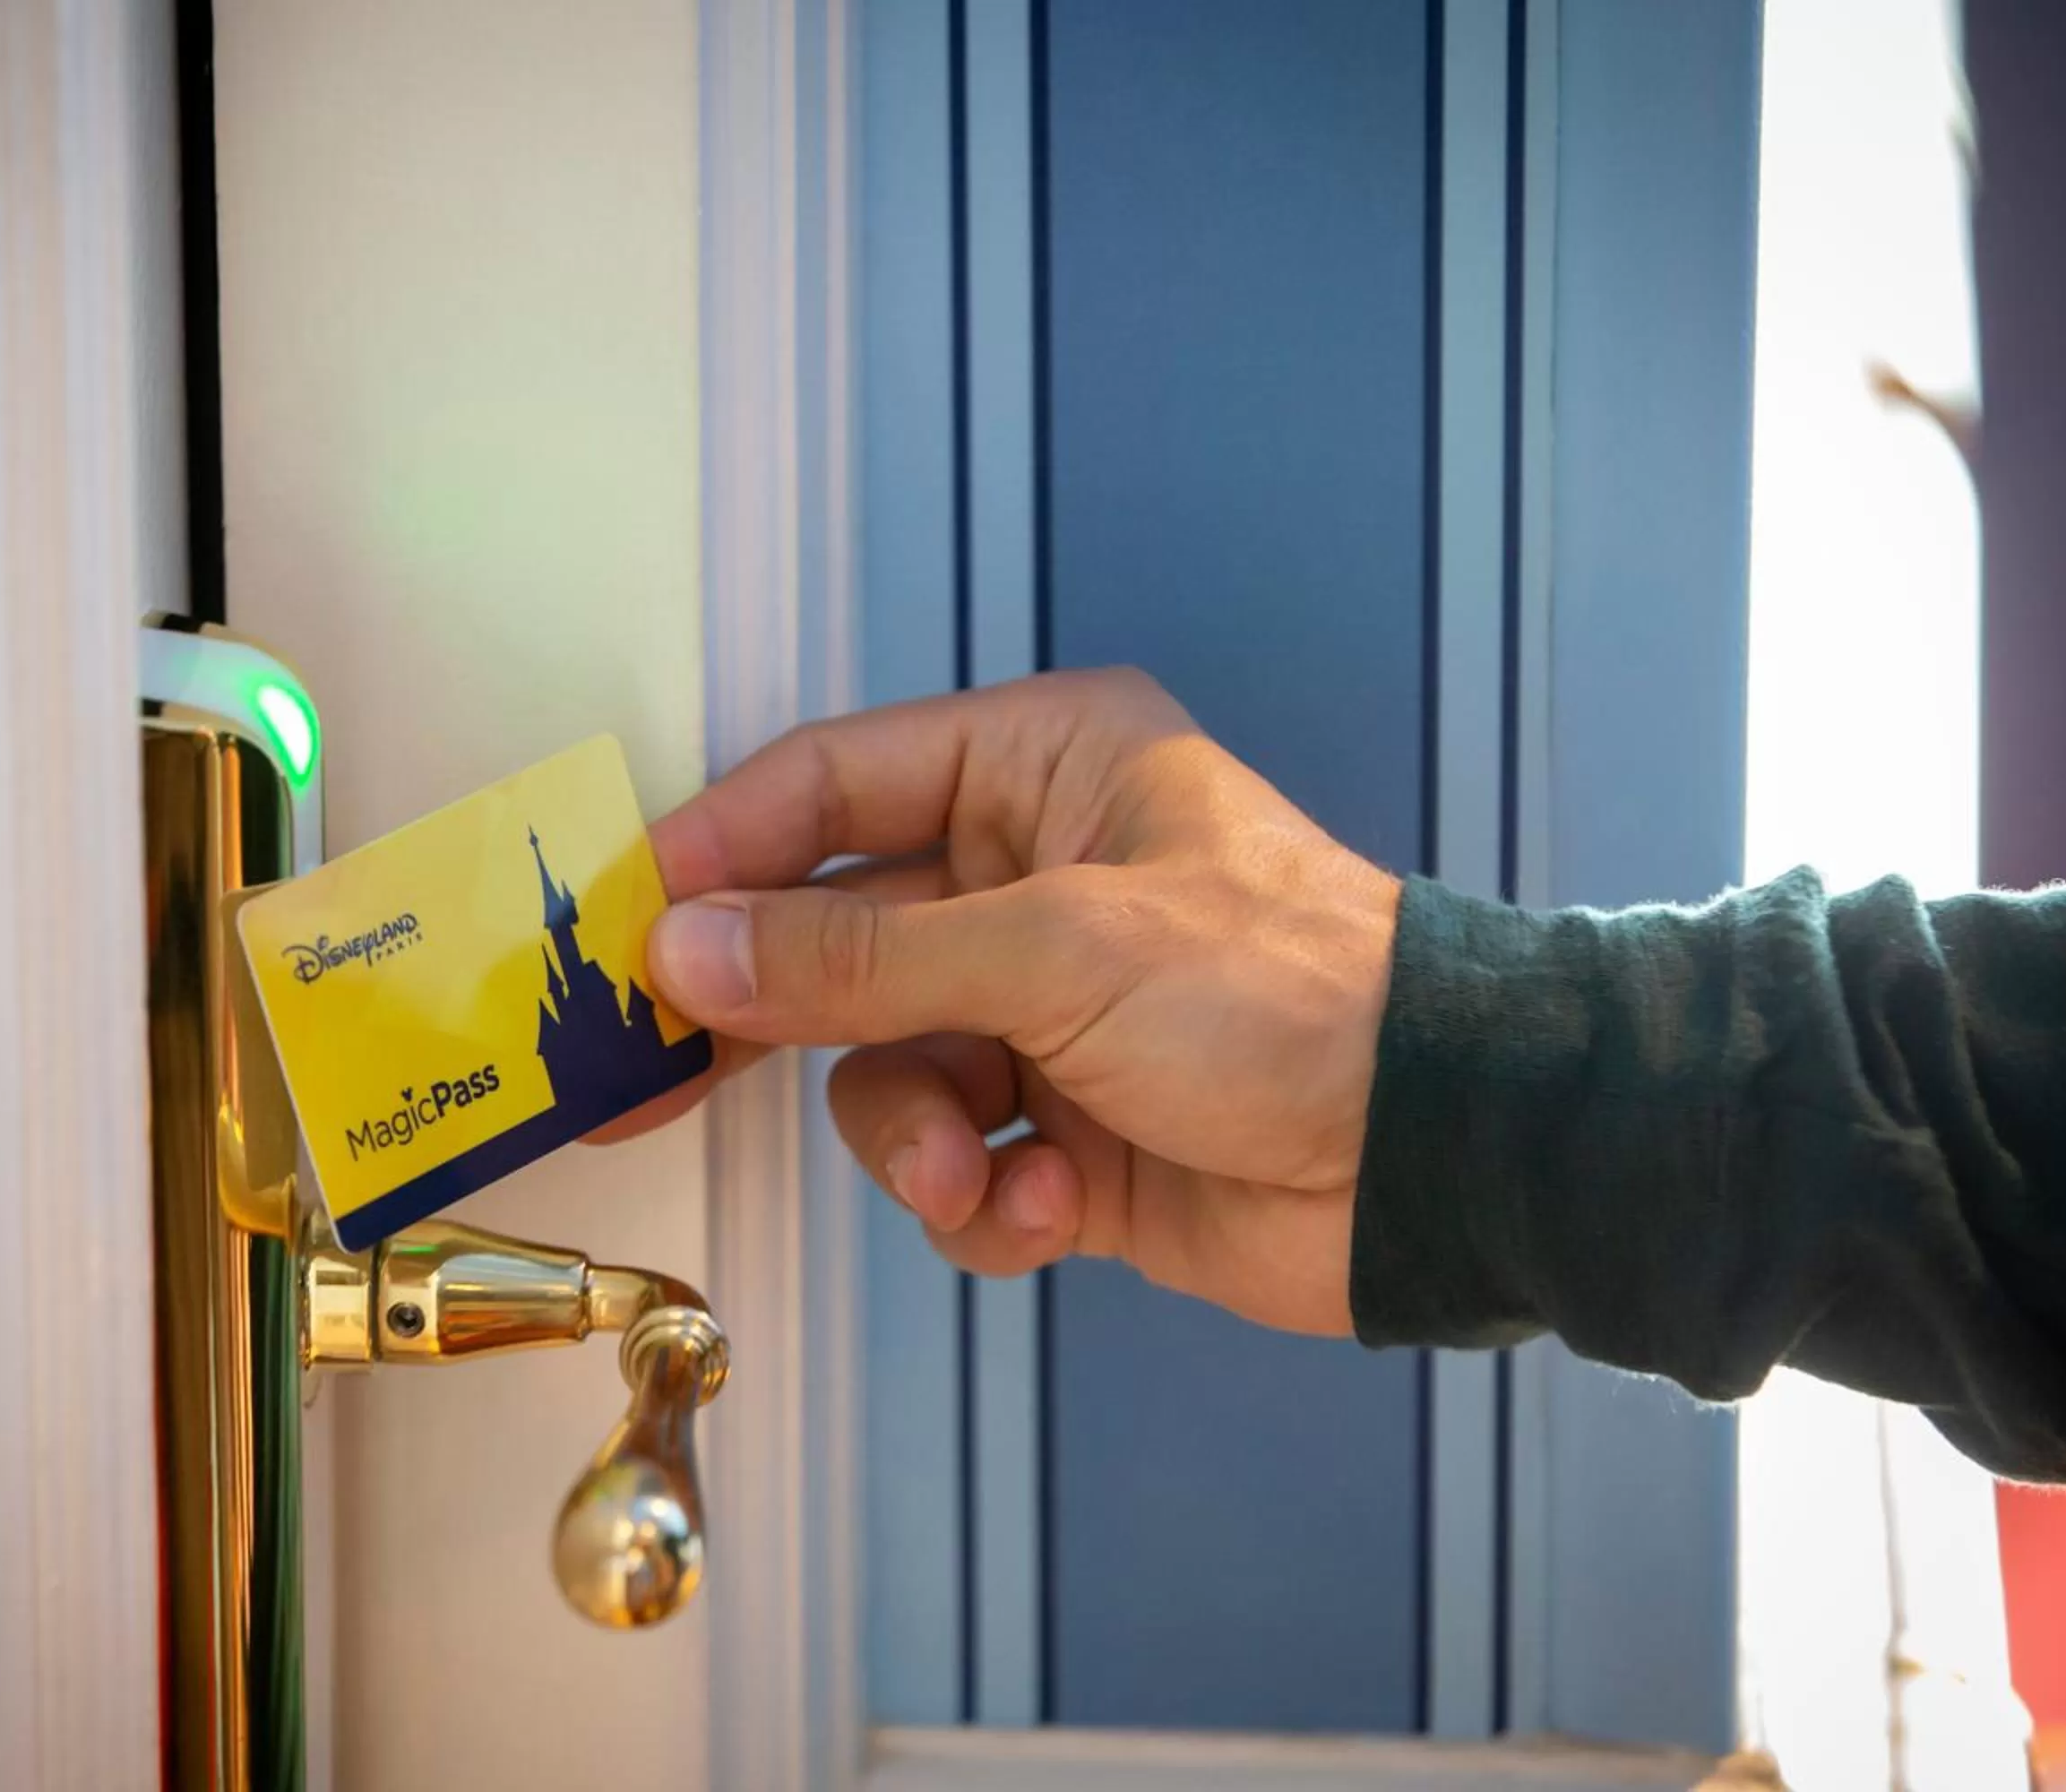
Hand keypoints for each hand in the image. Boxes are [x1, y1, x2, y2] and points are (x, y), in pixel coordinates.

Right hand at [604, 669, 1399, 1337]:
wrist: (1439, 1162)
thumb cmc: (1275, 997)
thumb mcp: (1055, 950)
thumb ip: (857, 955)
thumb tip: (683, 947)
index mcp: (1041, 770)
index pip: (834, 783)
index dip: (723, 848)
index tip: (625, 925)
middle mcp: (1031, 880)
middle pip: (836, 940)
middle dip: (774, 1020)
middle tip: (652, 1078)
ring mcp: (1046, 1015)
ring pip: (885, 1071)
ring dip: (913, 1134)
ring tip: (971, 1167)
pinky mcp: (1066, 1134)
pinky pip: (954, 1163)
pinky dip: (984, 1198)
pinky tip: (1049, 1207)